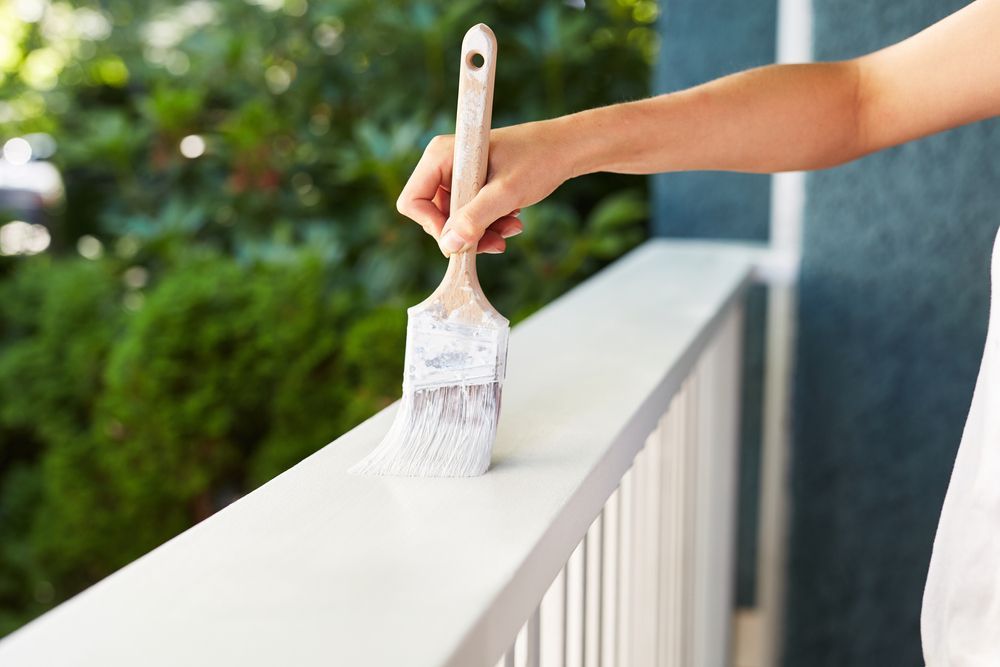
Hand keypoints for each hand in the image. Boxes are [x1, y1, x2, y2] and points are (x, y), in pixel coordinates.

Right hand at [396, 119, 575, 255]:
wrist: (567, 148)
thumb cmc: (538, 159)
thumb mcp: (506, 193)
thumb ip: (476, 219)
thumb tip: (449, 245)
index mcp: (441, 156)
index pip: (413, 201)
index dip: (432, 226)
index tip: (461, 240)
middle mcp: (444, 164)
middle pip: (435, 215)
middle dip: (465, 233)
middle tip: (496, 243)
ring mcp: (458, 176)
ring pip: (455, 220)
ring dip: (482, 232)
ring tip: (511, 229)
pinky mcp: (473, 185)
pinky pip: (470, 215)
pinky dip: (489, 224)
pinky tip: (512, 221)